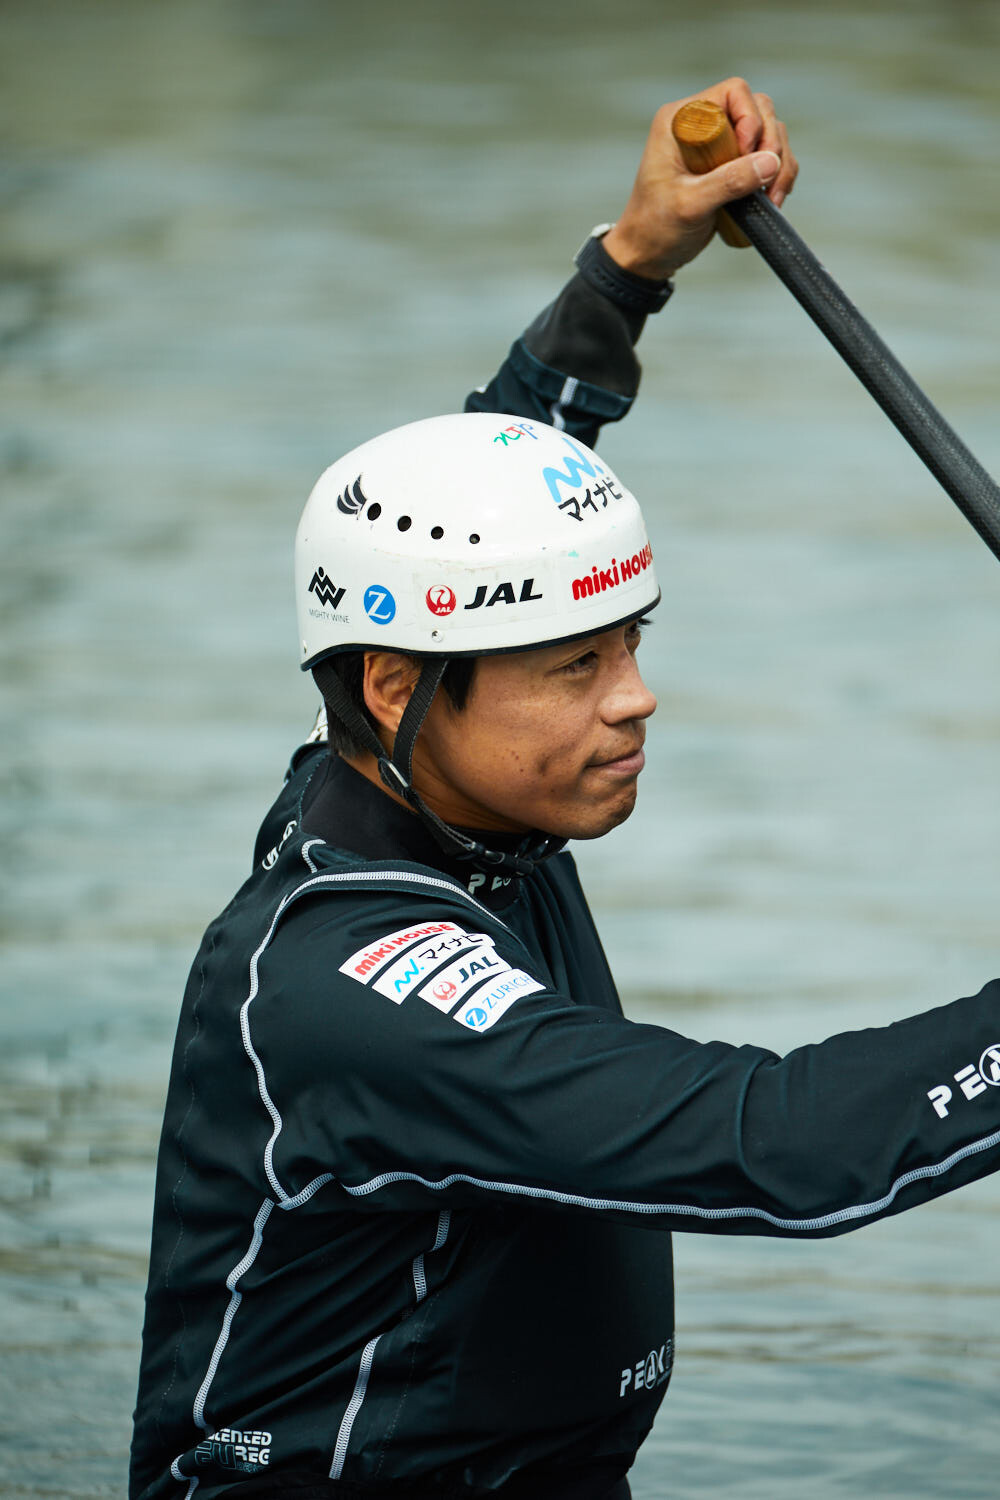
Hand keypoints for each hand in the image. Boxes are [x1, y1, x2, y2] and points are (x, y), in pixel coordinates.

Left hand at [601, 78, 797, 280]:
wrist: (650, 255)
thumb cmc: (655, 227)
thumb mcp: (689, 205)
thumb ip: (728, 182)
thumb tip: (770, 162)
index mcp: (682, 120)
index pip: (733, 93)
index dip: (750, 119)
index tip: (745, 156)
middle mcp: (704, 125)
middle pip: (759, 110)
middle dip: (771, 144)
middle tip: (766, 181)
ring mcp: (721, 145)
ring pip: (770, 134)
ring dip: (780, 164)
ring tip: (771, 198)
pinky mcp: (732, 167)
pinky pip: (769, 158)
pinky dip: (778, 176)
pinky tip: (771, 200)